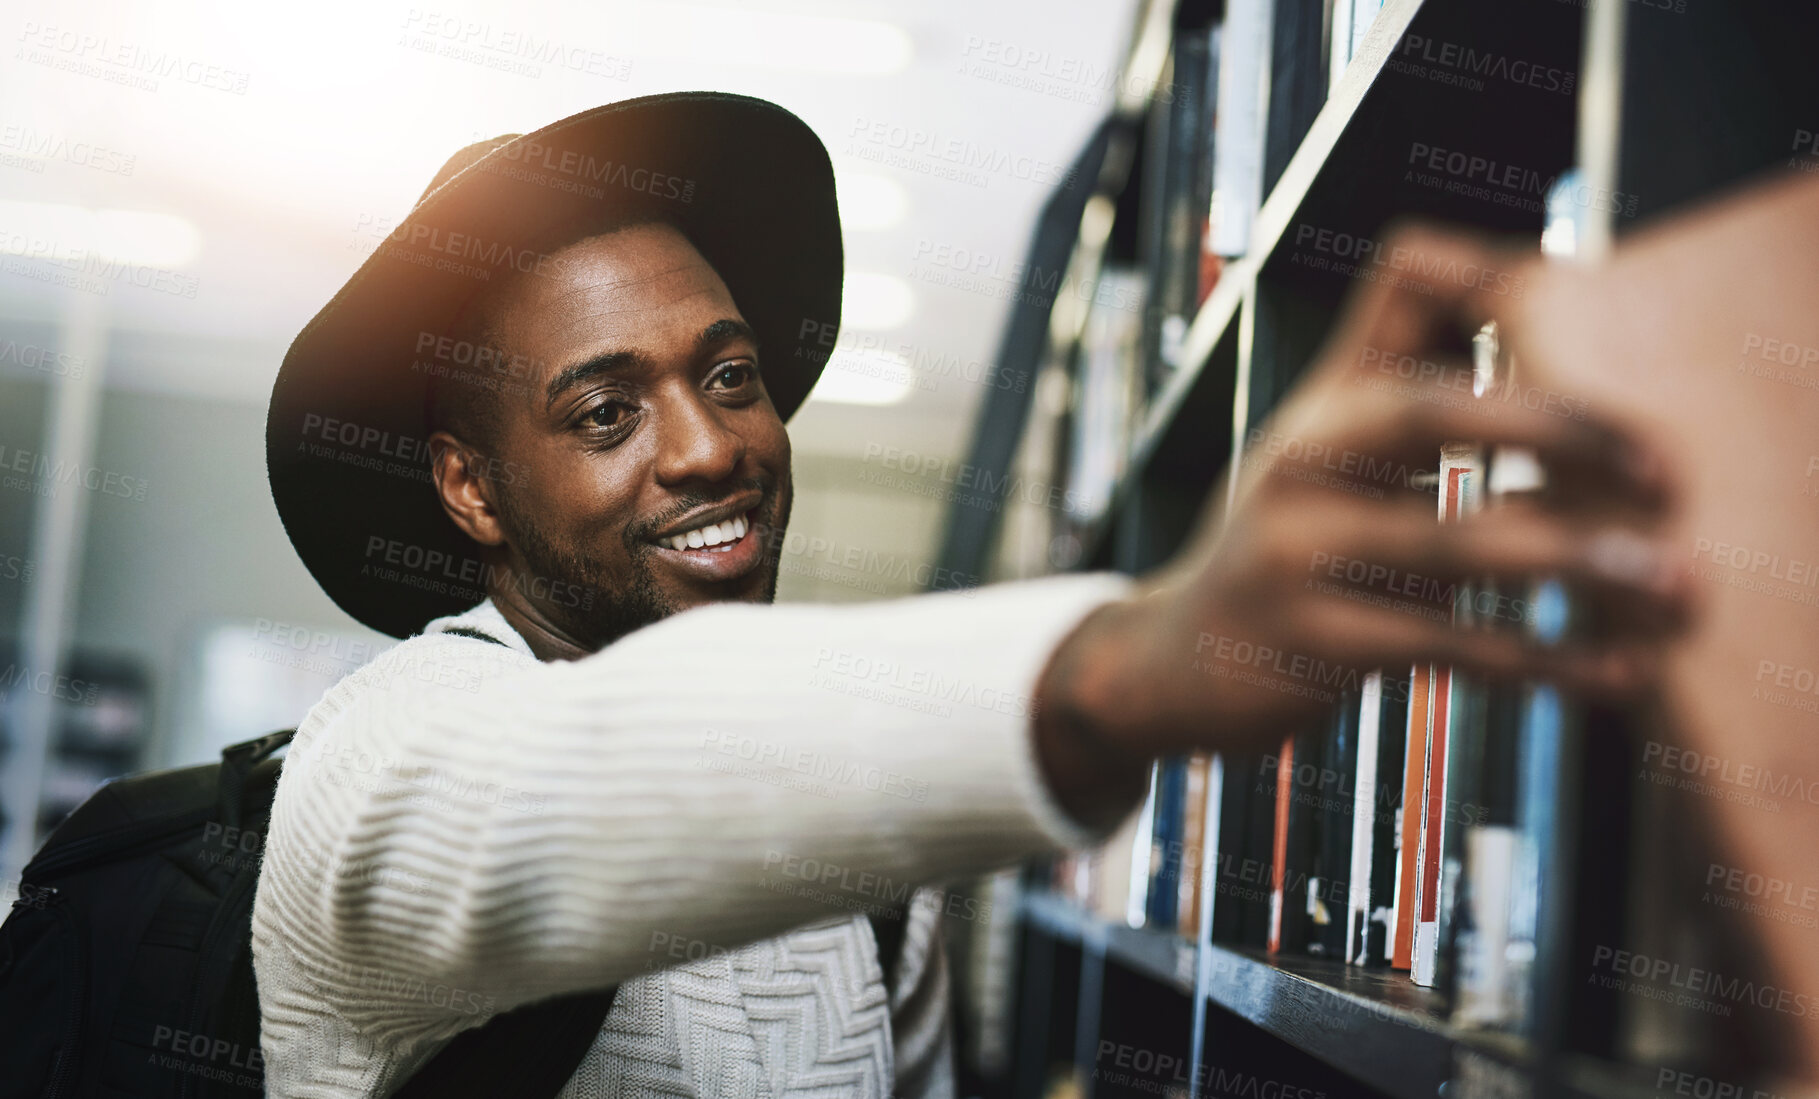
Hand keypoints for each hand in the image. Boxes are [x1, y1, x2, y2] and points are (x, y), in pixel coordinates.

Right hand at [1035, 225, 1692, 827]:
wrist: (1177, 661)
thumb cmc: (1291, 544)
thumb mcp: (1326, 444)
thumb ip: (1400, 363)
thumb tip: (1525, 274)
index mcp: (1322, 406)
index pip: (1408, 304)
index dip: (1515, 307)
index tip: (1622, 341)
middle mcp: (1298, 462)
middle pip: (1435, 411)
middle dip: (1560, 430)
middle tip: (1669, 469)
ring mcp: (1296, 554)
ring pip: (1455, 544)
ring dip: (1576, 565)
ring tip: (1673, 585)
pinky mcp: (1312, 645)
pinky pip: (1447, 649)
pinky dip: (1541, 664)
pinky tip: (1616, 675)